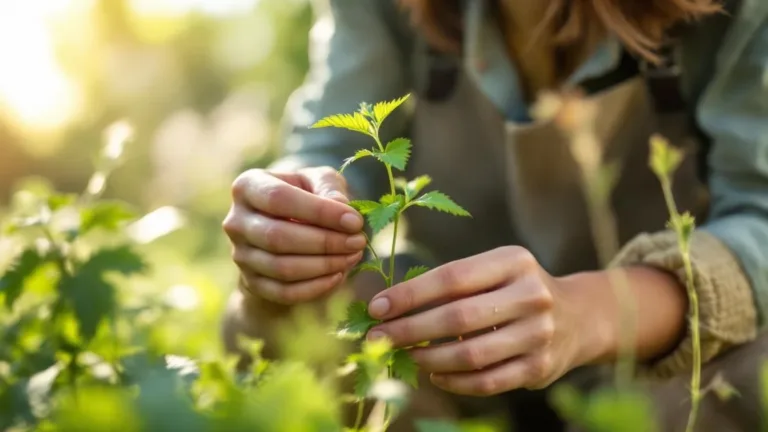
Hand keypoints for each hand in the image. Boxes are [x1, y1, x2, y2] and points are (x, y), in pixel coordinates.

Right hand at [222, 166, 365, 304]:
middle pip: (278, 237)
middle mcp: (236, 221)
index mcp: (248, 186)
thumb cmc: (307, 197)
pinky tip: (338, 275)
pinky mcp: (251, 282)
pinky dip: (314, 287)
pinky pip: (283, 292)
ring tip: (353, 257)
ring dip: (323, 265)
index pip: (279, 199)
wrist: (287, 229)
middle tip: (358, 242)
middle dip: (325, 242)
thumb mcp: (318, 181)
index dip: (319, 212)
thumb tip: (343, 210)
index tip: (354, 221)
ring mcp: (240, 255)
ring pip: (281, 268)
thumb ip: (330, 188)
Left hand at [363, 246, 601, 395]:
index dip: (409, 294)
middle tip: (377, 337)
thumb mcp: (494, 270)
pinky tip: (434, 375)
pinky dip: (453, 382)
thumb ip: (451, 284)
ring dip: (428, 359)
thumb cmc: (515, 289)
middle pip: (457, 317)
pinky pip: (487, 381)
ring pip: (470, 354)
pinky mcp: (541, 367)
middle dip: (409, 329)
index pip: (451, 278)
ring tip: (404, 355)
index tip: (376, 307)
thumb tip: (389, 306)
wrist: (579, 316)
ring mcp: (540, 334)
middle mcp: (531, 295)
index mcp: (514, 261)